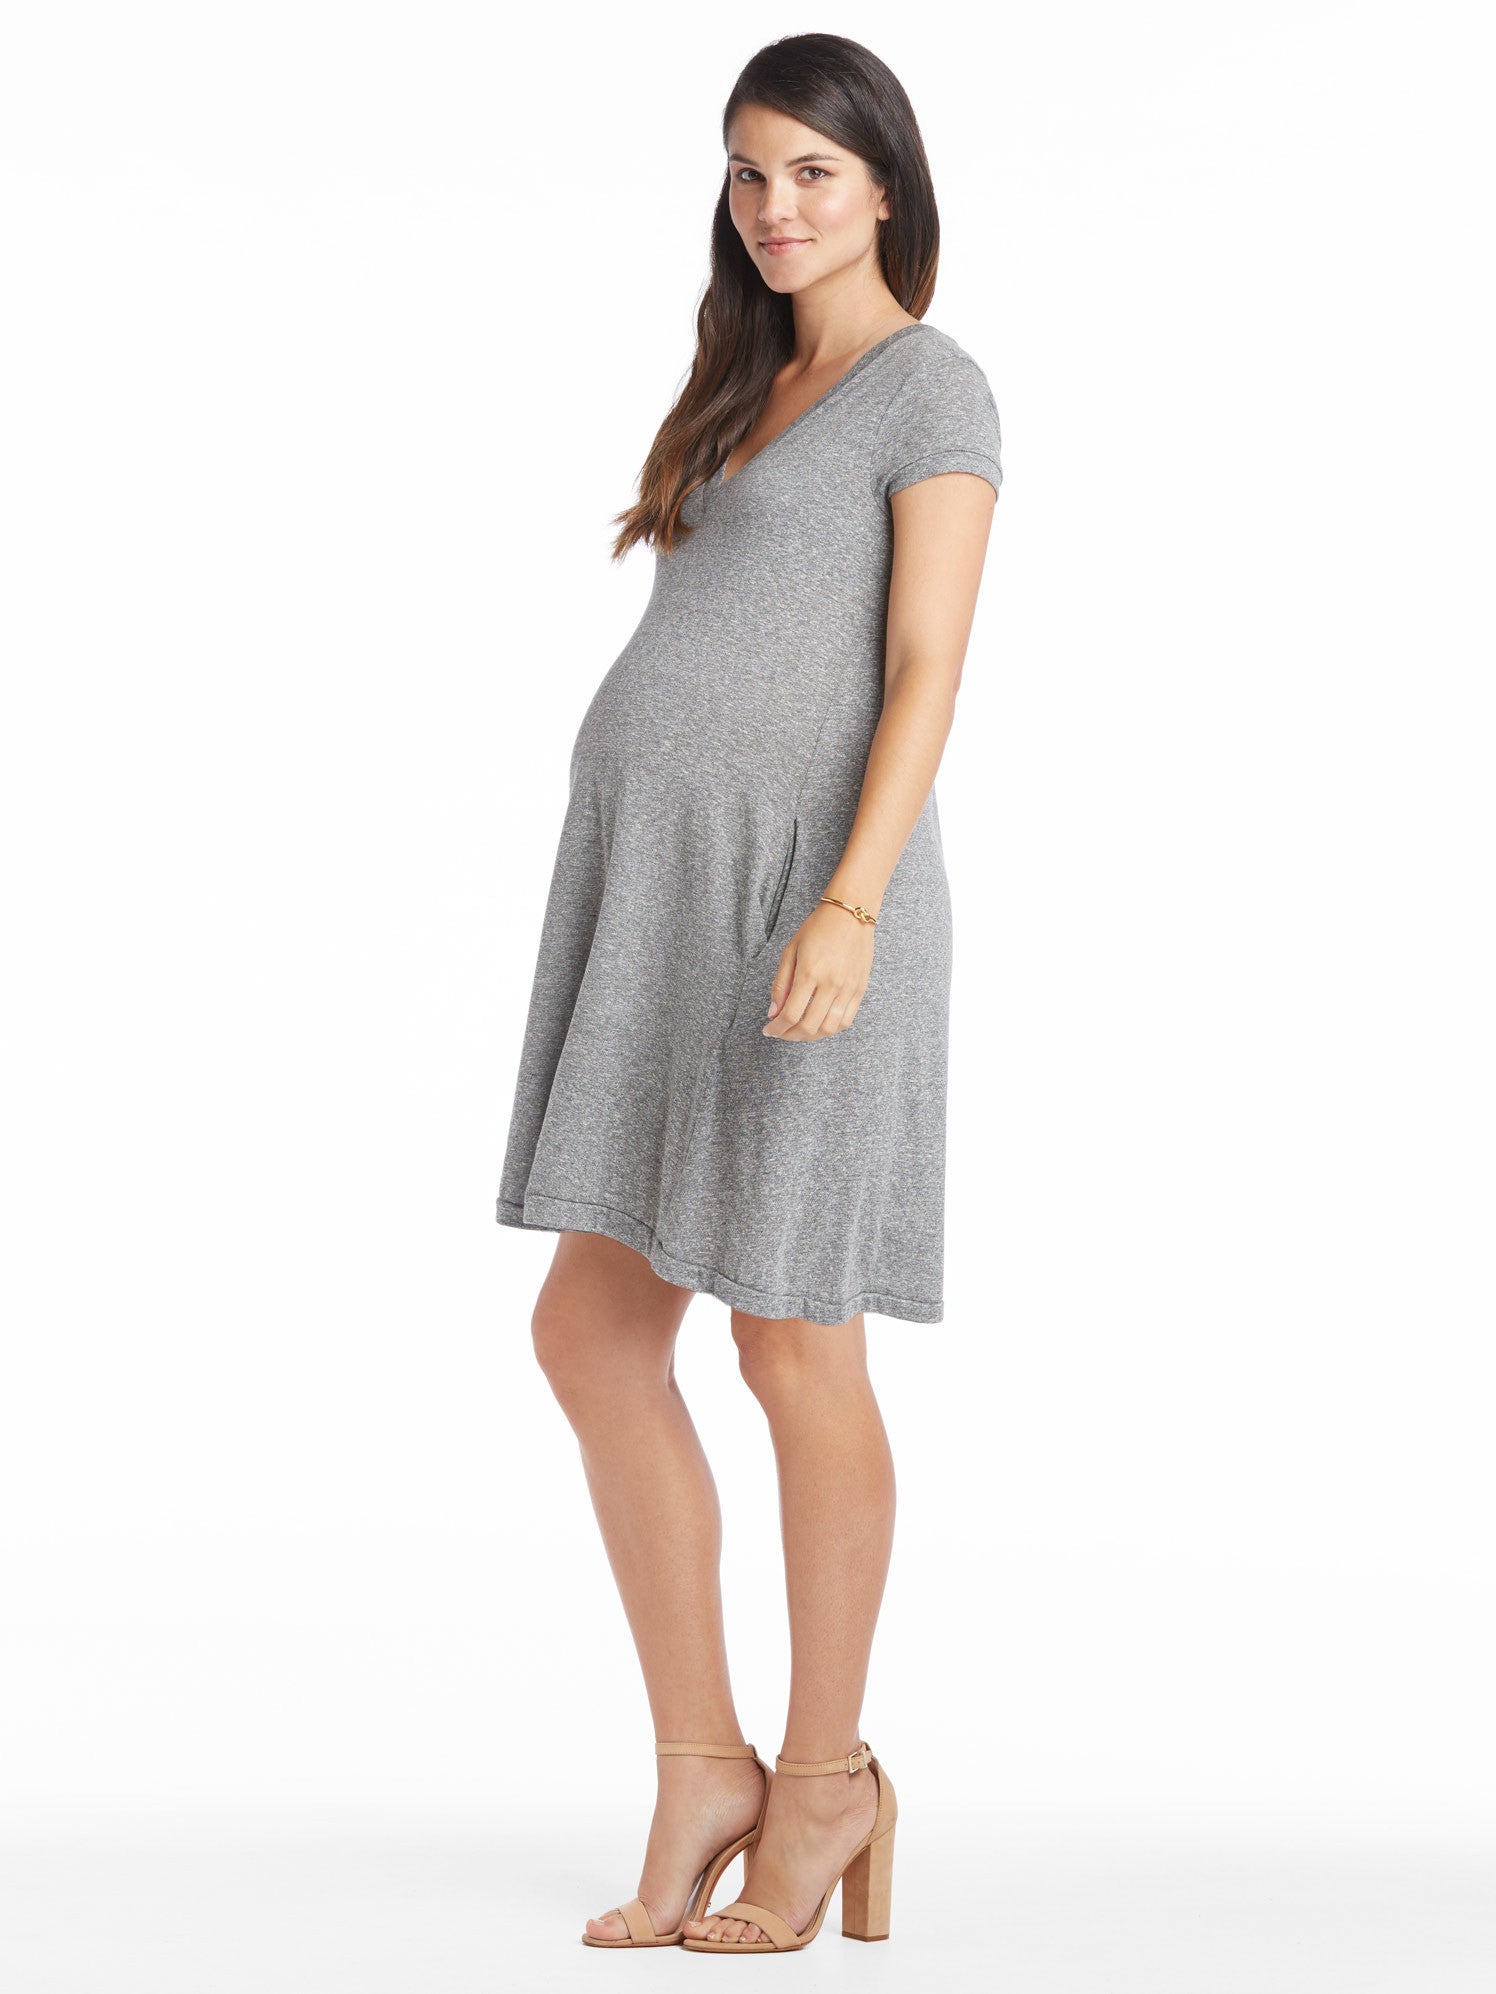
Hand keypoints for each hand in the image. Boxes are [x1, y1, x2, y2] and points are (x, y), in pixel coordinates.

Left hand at [762, 902, 875, 1040]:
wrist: (850, 914)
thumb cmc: (817, 928)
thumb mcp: (790, 950)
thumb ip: (780, 984)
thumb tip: (774, 1012)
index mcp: (809, 973)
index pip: (791, 1014)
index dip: (777, 1028)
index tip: (769, 1030)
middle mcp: (830, 984)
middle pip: (809, 1026)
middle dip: (790, 1035)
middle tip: (781, 1032)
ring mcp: (848, 989)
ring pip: (829, 1029)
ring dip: (810, 1036)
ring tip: (798, 1031)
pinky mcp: (860, 989)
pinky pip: (846, 1021)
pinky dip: (830, 1029)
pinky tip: (819, 1024)